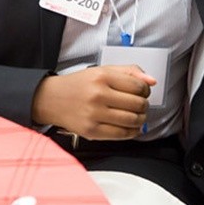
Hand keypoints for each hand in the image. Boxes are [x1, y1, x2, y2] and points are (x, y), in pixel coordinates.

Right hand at [31, 65, 156, 140]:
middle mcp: (98, 95)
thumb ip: (130, 72)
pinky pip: (121, 134)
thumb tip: (151, 81)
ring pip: (132, 120)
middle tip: (141, 104)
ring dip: (141, 119)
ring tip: (138, 115)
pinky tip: (131, 127)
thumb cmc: (79, 85)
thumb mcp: (103, 70)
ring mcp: (94, 114)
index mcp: (102, 77)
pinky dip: (132, 132)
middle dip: (144, 105)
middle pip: (137, 104)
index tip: (143, 92)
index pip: (138, 86)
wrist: (52, 99)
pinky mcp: (91, 131)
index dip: (145, 90)